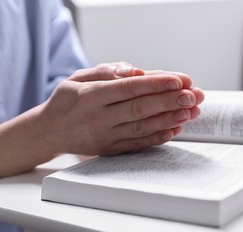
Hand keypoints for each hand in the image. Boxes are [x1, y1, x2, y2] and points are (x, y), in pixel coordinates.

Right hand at [0, 63, 203, 178]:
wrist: (47, 132)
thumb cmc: (65, 102)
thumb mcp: (77, 78)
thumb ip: (105, 71)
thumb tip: (134, 71)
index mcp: (90, 95)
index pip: (129, 88)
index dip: (156, 84)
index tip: (179, 80)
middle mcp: (98, 117)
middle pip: (140, 109)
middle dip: (170, 101)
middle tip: (194, 95)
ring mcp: (104, 136)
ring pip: (141, 128)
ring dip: (169, 119)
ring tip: (191, 112)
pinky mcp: (108, 150)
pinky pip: (136, 145)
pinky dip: (156, 138)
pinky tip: (174, 130)